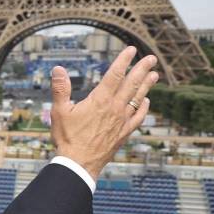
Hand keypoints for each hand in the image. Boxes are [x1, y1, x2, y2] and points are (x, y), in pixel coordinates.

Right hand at [50, 46, 158, 179]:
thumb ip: (60, 89)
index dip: (124, 61)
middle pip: (132, 84)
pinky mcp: (124, 133)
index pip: (115, 75)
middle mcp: (114, 108)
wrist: (79, 164)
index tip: (131, 50)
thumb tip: (58, 69)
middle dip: (142, 69)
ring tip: (155, 75)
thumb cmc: (67, 138)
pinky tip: (147, 101)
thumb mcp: (59, 111)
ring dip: (147, 85)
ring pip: (138, 99)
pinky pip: (138, 117)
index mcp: (99, 101)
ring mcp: (121, 121)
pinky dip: (144, 107)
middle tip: (151, 58)